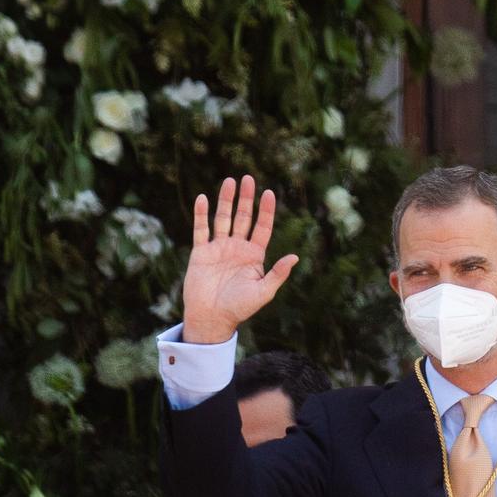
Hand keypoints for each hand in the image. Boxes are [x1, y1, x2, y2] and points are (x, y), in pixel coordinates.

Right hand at [182, 176, 298, 344]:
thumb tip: (295, 257)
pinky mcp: (201, 252)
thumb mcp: (263, 292)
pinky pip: (200, 229)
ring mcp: (218, 249)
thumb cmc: (240, 308)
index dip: (266, 211)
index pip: (262, 228)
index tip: (269, 193)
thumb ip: (277, 273)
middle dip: (246, 199)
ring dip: (226, 201)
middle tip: (248, 178)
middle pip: (243, 218)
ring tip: (230, 181)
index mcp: (254, 257)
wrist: (212, 318)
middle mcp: (237, 249)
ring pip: (223, 219)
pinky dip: (201, 214)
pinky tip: (202, 198)